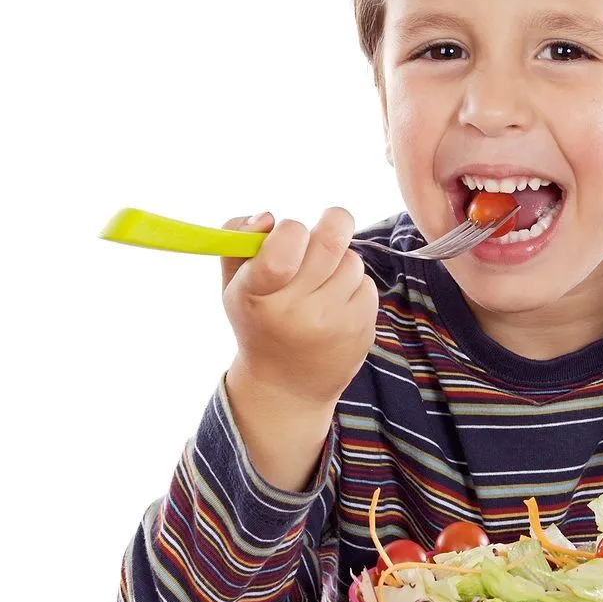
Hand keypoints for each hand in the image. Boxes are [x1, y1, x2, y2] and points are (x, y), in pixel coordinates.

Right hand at [220, 208, 378, 408]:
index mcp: (256, 294)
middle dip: (332, 224)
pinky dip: (354, 286)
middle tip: (328, 227)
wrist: (287, 384)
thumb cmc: (259, 321)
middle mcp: (294, 311)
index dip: (291, 229)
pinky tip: (335, 304)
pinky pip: (367, 285)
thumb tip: (268, 216)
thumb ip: (239, 240)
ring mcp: (330, 323)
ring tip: (322, 282)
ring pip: (352, 260)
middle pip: (330, 241)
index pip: (282, 249)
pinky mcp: (360, 331)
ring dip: (341, 261)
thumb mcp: (235, 284)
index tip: (291, 233)